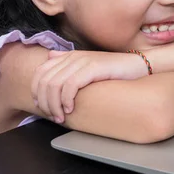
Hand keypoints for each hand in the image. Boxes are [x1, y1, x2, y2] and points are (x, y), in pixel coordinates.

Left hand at [31, 50, 148, 122]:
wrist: (136, 65)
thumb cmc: (113, 70)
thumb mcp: (88, 64)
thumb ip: (68, 61)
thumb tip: (49, 57)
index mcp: (69, 56)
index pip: (40, 73)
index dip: (37, 92)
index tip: (43, 108)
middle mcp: (73, 57)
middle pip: (45, 81)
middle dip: (45, 103)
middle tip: (54, 117)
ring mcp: (82, 61)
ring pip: (54, 85)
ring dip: (54, 105)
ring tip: (62, 116)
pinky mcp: (92, 67)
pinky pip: (70, 85)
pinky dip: (66, 100)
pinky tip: (71, 109)